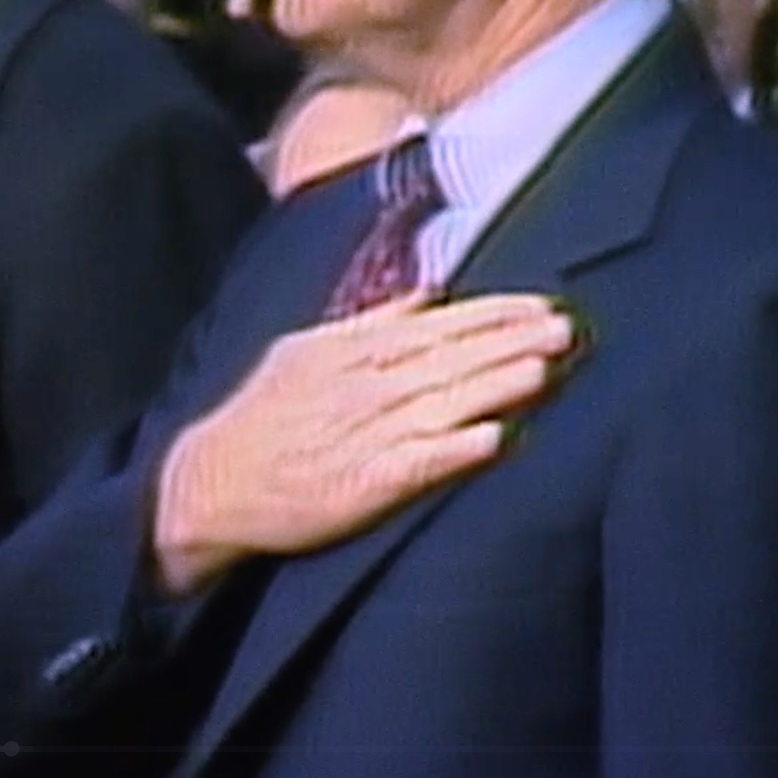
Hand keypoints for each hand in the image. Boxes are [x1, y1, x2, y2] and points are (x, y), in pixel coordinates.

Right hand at [152, 293, 575, 593]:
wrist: (211, 482)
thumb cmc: (263, 417)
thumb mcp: (306, 351)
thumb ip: (370, 323)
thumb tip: (425, 291)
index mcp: (352, 353)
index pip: (435, 326)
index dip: (492, 316)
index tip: (543, 306)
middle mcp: (363, 389)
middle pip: (448, 360)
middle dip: (509, 343)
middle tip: (565, 329)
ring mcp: (363, 436)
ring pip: (442, 404)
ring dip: (494, 387)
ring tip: (544, 371)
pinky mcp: (361, 485)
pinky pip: (417, 464)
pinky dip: (454, 450)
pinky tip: (497, 441)